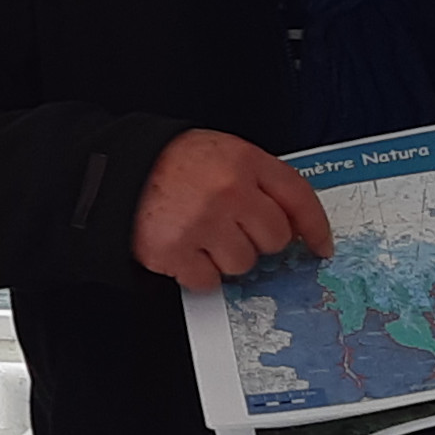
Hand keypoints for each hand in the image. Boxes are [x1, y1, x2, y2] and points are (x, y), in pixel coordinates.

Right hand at [132, 131, 335, 293]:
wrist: (114, 173)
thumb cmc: (170, 163)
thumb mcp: (221, 152)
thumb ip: (257, 179)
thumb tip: (293, 221)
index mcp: (244, 161)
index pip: (298, 197)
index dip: (315, 226)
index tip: (320, 245)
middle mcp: (228, 191)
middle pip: (274, 238)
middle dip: (258, 240)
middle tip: (233, 228)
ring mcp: (202, 223)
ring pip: (243, 264)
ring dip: (226, 257)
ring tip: (202, 233)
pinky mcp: (176, 252)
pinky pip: (208, 282)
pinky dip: (198, 272)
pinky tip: (185, 249)